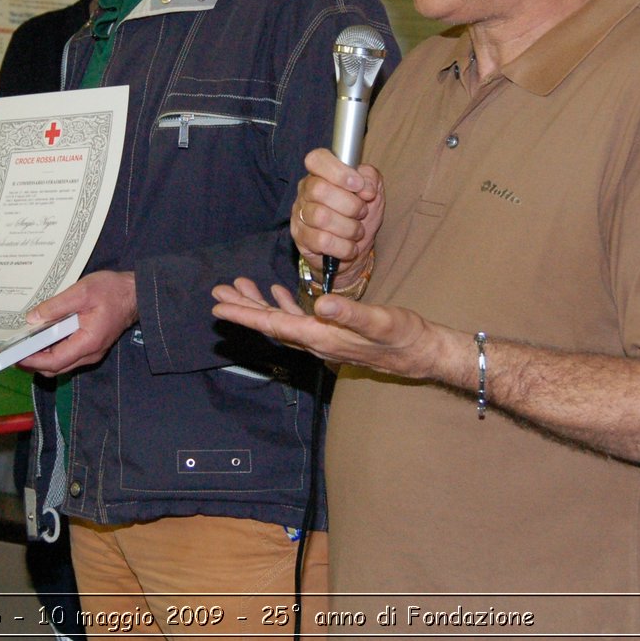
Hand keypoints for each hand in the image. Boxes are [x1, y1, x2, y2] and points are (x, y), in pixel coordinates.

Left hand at [18, 270, 137, 376]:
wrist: (135, 293)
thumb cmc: (111, 291)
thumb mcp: (82, 292)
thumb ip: (56, 306)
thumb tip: (33, 318)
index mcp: (87, 342)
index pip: (55, 361)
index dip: (32, 361)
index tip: (15, 355)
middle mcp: (89, 353)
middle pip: (56, 368)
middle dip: (33, 363)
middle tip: (14, 350)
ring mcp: (91, 352)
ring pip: (61, 364)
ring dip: (42, 357)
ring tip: (26, 342)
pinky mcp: (91, 346)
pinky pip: (68, 355)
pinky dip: (52, 351)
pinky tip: (43, 337)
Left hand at [211, 277, 440, 381]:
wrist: (421, 353)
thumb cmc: (404, 337)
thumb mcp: (381, 321)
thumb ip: (350, 314)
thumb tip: (320, 303)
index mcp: (323, 337)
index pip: (275, 325)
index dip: (246, 314)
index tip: (220, 306)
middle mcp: (317, 341)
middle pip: (271, 324)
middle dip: (243, 308)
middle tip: (218, 292)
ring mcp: (323, 338)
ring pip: (282, 321)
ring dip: (259, 304)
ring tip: (239, 287)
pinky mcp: (333, 333)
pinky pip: (300, 320)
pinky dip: (285, 305)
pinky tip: (278, 294)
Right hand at [292, 149, 383, 269]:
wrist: (355, 250)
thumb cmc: (361, 216)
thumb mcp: (373, 191)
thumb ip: (371, 178)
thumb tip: (365, 185)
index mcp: (321, 173)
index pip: (316, 159)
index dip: (339, 171)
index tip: (358, 185)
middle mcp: (306, 190)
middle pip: (319, 190)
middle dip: (350, 205)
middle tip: (361, 213)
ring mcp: (300, 214)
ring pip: (321, 217)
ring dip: (349, 228)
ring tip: (357, 231)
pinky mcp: (300, 237)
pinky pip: (321, 240)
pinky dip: (343, 246)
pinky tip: (349, 247)